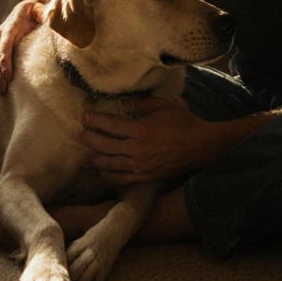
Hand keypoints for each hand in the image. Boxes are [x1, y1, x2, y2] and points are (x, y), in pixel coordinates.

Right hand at [0, 0, 50, 93]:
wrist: (33, 7)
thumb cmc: (39, 8)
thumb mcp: (41, 6)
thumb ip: (41, 11)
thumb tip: (42, 15)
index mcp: (10, 25)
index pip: (5, 43)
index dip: (4, 60)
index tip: (7, 75)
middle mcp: (1, 34)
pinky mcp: (0, 50)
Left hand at [81, 97, 211, 184]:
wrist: (201, 146)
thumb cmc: (183, 123)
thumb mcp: (162, 106)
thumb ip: (140, 103)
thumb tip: (122, 101)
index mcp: (141, 130)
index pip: (111, 125)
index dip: (96, 121)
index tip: (86, 117)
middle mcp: (137, 150)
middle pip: (106, 145)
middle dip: (90, 139)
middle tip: (80, 134)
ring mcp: (141, 166)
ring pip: (111, 164)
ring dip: (96, 160)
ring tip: (86, 156)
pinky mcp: (146, 177)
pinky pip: (122, 179)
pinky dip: (109, 176)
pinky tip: (101, 173)